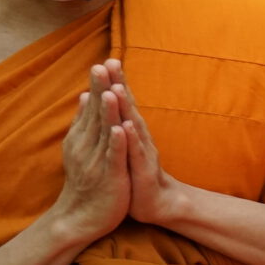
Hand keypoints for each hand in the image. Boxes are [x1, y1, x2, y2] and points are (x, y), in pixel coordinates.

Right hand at [45, 66, 131, 247]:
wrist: (81, 217)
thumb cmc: (88, 180)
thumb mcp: (83, 147)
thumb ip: (84, 122)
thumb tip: (83, 96)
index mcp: (83, 137)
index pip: (92, 106)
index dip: (99, 85)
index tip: (104, 62)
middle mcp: (87, 145)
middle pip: (96, 113)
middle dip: (100, 90)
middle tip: (102, 65)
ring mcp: (97, 160)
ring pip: (103, 131)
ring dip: (107, 111)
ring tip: (111, 89)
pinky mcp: (108, 176)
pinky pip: (113, 156)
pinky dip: (116, 142)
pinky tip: (120, 128)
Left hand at [102, 61, 188, 226]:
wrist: (159, 203)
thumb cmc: (137, 174)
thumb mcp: (125, 147)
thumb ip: (119, 125)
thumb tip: (110, 107)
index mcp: (132, 132)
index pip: (123, 103)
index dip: (115, 82)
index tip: (106, 60)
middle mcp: (140, 137)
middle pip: (129, 107)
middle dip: (119, 85)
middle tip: (111, 62)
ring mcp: (143, 152)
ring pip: (133, 125)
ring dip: (126, 107)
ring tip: (116, 88)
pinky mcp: (143, 170)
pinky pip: (136, 152)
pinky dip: (131, 139)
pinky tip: (126, 126)